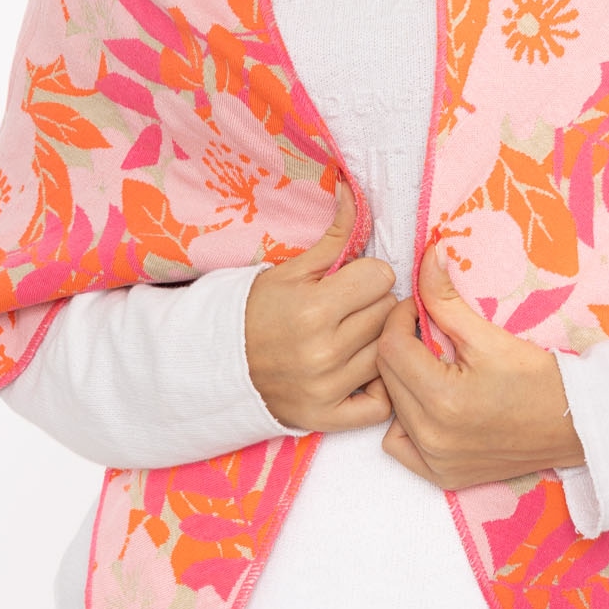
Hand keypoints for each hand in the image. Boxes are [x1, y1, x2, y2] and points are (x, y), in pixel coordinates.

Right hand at [245, 184, 397, 432]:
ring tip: (353, 336)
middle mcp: (324, 351)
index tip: (351, 282)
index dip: (368, 274)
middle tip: (350, 308)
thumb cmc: (256, 312)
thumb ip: (333, 236)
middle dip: (373, 304)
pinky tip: (363, 372)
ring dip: (377, 341)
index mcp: (313, 308)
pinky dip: (379, 389)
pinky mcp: (327, 418)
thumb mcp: (290, 270)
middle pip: (387, 312)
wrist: (219, 366)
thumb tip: (351, 190)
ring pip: (388, 352)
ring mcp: (327, 388)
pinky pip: (381, 404)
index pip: (381, 277)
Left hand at [376, 242, 585, 489]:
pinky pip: (399, 446)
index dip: (400, 319)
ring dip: (403, 381)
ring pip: (391, 407)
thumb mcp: (490, 334)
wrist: (576, 424)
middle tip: (427, 332)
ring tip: (433, 367)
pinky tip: (430, 406)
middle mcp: (433, 436)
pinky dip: (405, 424)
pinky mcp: (443, 476)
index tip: (420, 309)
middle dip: (401, 346)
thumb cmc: (540, 377)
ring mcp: (436, 461)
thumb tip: (426, 256)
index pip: (390, 347)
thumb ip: (447, 298)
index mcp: (443, 398)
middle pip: (387, 376)